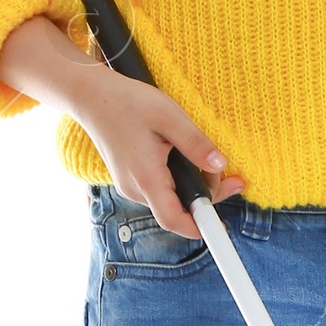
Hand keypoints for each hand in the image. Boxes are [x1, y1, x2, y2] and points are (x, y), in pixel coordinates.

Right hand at [80, 67, 245, 237]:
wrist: (92, 96)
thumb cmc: (128, 102)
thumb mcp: (169, 117)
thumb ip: (196, 144)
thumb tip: (220, 166)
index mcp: (146, 178)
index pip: (173, 219)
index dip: (198, 229)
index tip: (221, 229)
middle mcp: (135, 189)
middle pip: (177, 210)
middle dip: (208, 198)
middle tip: (234, 178)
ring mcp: (130, 185)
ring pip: (171, 199)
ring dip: (195, 187)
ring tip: (209, 160)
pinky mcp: (130, 178)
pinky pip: (161, 189)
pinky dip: (181, 181)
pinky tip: (190, 160)